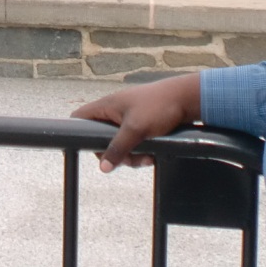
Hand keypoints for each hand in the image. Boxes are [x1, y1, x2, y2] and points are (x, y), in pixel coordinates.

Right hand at [71, 73, 201, 172]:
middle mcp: (115, 112)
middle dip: (115, 153)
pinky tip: (153, 155)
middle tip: (129, 159)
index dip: (78, 132)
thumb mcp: (135, 130)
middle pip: (102, 138)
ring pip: (120, 144)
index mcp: (107, 106)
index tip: (90, 148)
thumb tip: (103, 167)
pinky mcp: (142, 125)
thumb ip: (118, 149)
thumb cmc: (158, 106)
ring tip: (148, 158)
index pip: (80, 117)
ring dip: (133, 155)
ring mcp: (128, 118)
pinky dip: (142, 151)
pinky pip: (134, 143)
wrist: (187, 99)